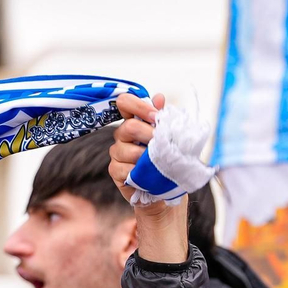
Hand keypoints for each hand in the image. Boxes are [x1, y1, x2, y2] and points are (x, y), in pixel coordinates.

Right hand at [111, 92, 189, 262]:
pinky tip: (146, 176)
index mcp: (136, 122)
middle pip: (128, 126)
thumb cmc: (169, 162)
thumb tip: (160, 97)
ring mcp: (117, 153)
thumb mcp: (172, 140)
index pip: (125, 103)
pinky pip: (122, 169)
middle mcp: (123, 135)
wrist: (167, 191)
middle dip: (148, 134)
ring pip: (125, 149)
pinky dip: (136, 172)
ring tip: (157, 164)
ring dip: (145, 157)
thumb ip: (164, 119)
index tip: (155, 117)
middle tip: (162, 144)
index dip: (138, 106)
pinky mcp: (116, 171)